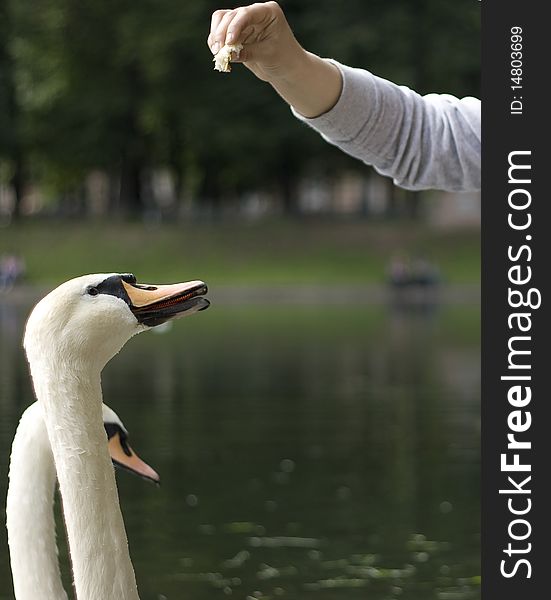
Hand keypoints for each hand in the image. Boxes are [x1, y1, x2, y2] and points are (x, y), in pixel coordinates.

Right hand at [207, 1, 341, 117]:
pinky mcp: (237, 34)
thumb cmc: (283, 59)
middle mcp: (254, 13)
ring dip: (216, 37)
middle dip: (222, 34)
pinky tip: (220, 57)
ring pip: (221, 21)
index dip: (234, 26)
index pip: (246, 14)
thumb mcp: (267, 55)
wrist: (286, 69)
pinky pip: (220, 34)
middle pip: (230, 16)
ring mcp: (244, 23)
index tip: (229, 43)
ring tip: (218, 54)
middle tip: (219, 52)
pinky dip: (216, 44)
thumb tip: (228, 55)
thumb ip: (248, 53)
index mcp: (267, 12)